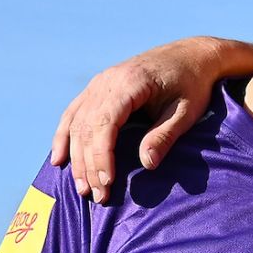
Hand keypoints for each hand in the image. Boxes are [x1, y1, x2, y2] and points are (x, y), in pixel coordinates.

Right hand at [49, 36, 228, 203]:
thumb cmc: (192, 85)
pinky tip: (59, 160)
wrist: (191, 56)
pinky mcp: (97, 88)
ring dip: (76, 158)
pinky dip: (64, 137)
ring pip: (76, 123)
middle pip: (87, 127)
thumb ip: (165, 136)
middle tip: (97, 196)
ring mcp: (99, 83)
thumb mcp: (186, 112)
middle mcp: (107, 80)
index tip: (107, 182)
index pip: (105, 123)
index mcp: (129, 83)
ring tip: (82, 189)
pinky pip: (73, 114)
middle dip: (89, 164)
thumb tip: (147, 165)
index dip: (102, 155)